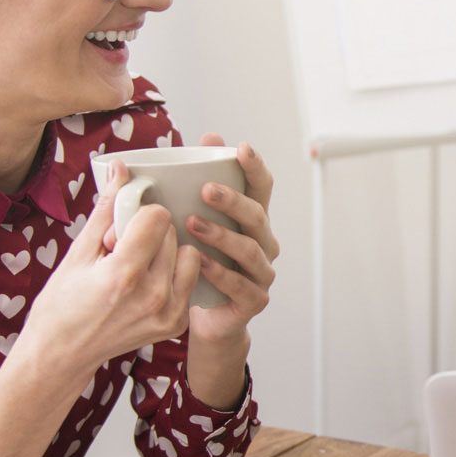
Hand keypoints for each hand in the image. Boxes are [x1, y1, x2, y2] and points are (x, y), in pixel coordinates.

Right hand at [19, 161, 199, 376]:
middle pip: (173, 233)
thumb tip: (120, 167)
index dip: (140, 214)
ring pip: (189, 254)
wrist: (62, 354)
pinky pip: (190, 279)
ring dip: (168, 252)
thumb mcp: (78, 252)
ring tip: (137, 267)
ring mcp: (168, 313)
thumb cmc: (61, 303)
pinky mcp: (177, 324)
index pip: (158, 217)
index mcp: (125, 274)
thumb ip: (106, 208)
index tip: (121, 227)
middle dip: (150, 233)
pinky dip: (174, 274)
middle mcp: (153, 296)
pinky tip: (147, 282)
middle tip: (122, 251)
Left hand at [184, 134, 279, 345]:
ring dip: (221, 235)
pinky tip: (196, 261)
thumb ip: (199, 185)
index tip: (241, 148)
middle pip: (257, 216)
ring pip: (249, 249)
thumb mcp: (196, 223)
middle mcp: (264, 244)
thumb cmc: (199, 264)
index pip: (262, 188)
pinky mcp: (254, 300)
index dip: (255, 167)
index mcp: (252, 221)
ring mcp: (262, 273)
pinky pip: (239, 284)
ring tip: (191, 224)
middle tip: (205, 190)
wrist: (207, 319)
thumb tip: (207, 137)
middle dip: (233, 201)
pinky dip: (218, 272)